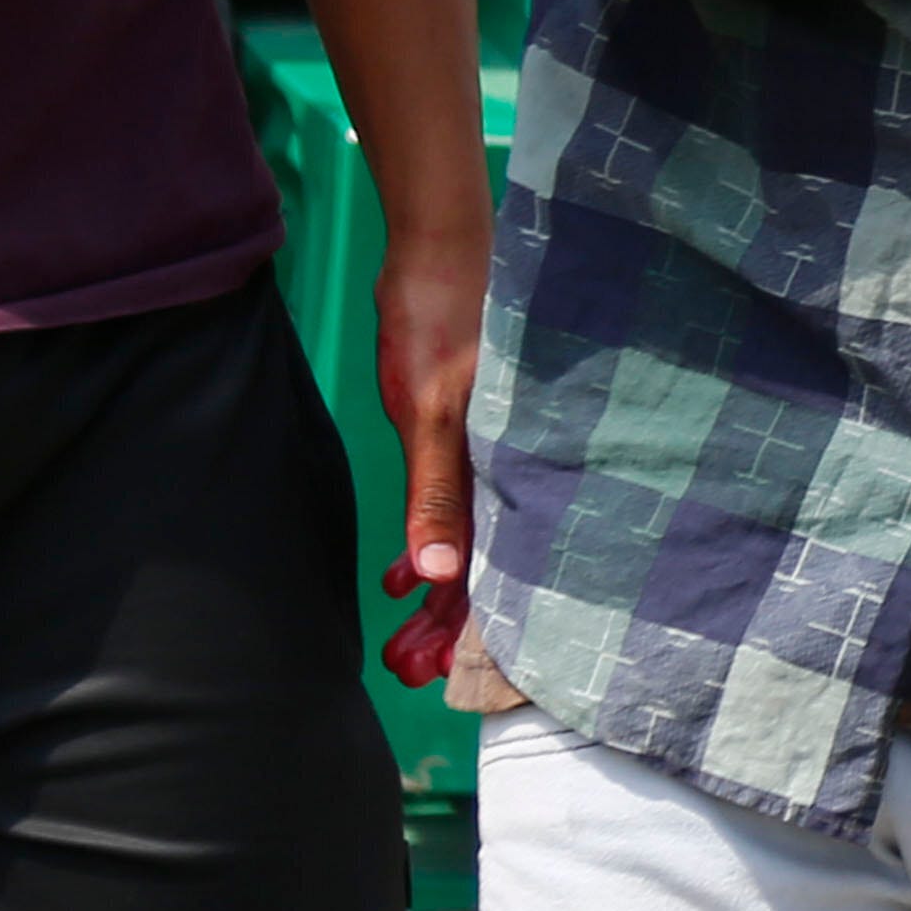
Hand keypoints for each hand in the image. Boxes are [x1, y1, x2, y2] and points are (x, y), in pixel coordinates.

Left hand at [370, 225, 484, 687]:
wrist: (439, 241)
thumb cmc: (439, 315)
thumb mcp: (429, 408)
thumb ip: (435, 491)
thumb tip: (439, 573)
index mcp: (508, 467)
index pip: (493, 569)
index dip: (462, 627)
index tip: (428, 670)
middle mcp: (509, 466)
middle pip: (485, 565)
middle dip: (446, 624)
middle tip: (407, 668)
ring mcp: (491, 448)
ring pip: (472, 540)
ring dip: (436, 592)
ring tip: (402, 638)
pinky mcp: (470, 428)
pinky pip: (459, 503)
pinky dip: (430, 541)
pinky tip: (401, 573)